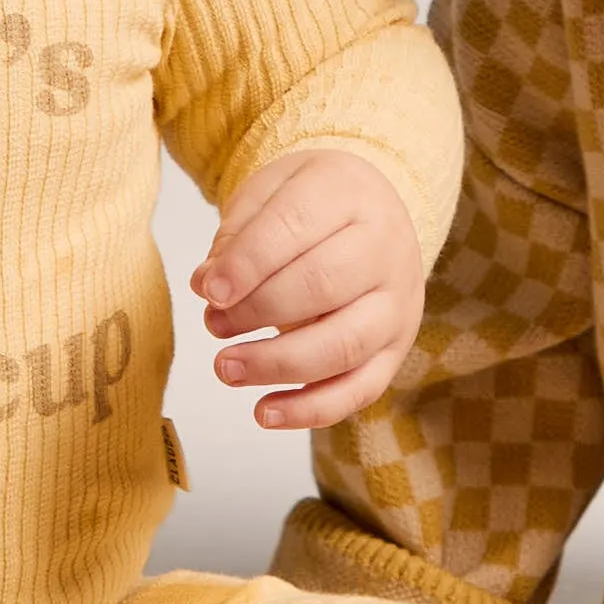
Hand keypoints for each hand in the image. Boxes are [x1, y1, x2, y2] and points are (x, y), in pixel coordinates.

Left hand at [189, 145, 424, 432]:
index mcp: (349, 194)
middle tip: (213, 324)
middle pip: (323, 286)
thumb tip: (207, 285)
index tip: (209, 291)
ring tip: (227, 368)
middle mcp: (385, 249)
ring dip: (278, 364)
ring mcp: (396, 304)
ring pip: (344, 344)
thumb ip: (237, 234)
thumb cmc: (313, 205)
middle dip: (257, 312)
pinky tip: (265, 413)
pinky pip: (361, 389)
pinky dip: (312, 410)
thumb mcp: (271, 190)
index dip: (249, 262)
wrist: (374, 214)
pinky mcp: (395, 349)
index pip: (298, 226)